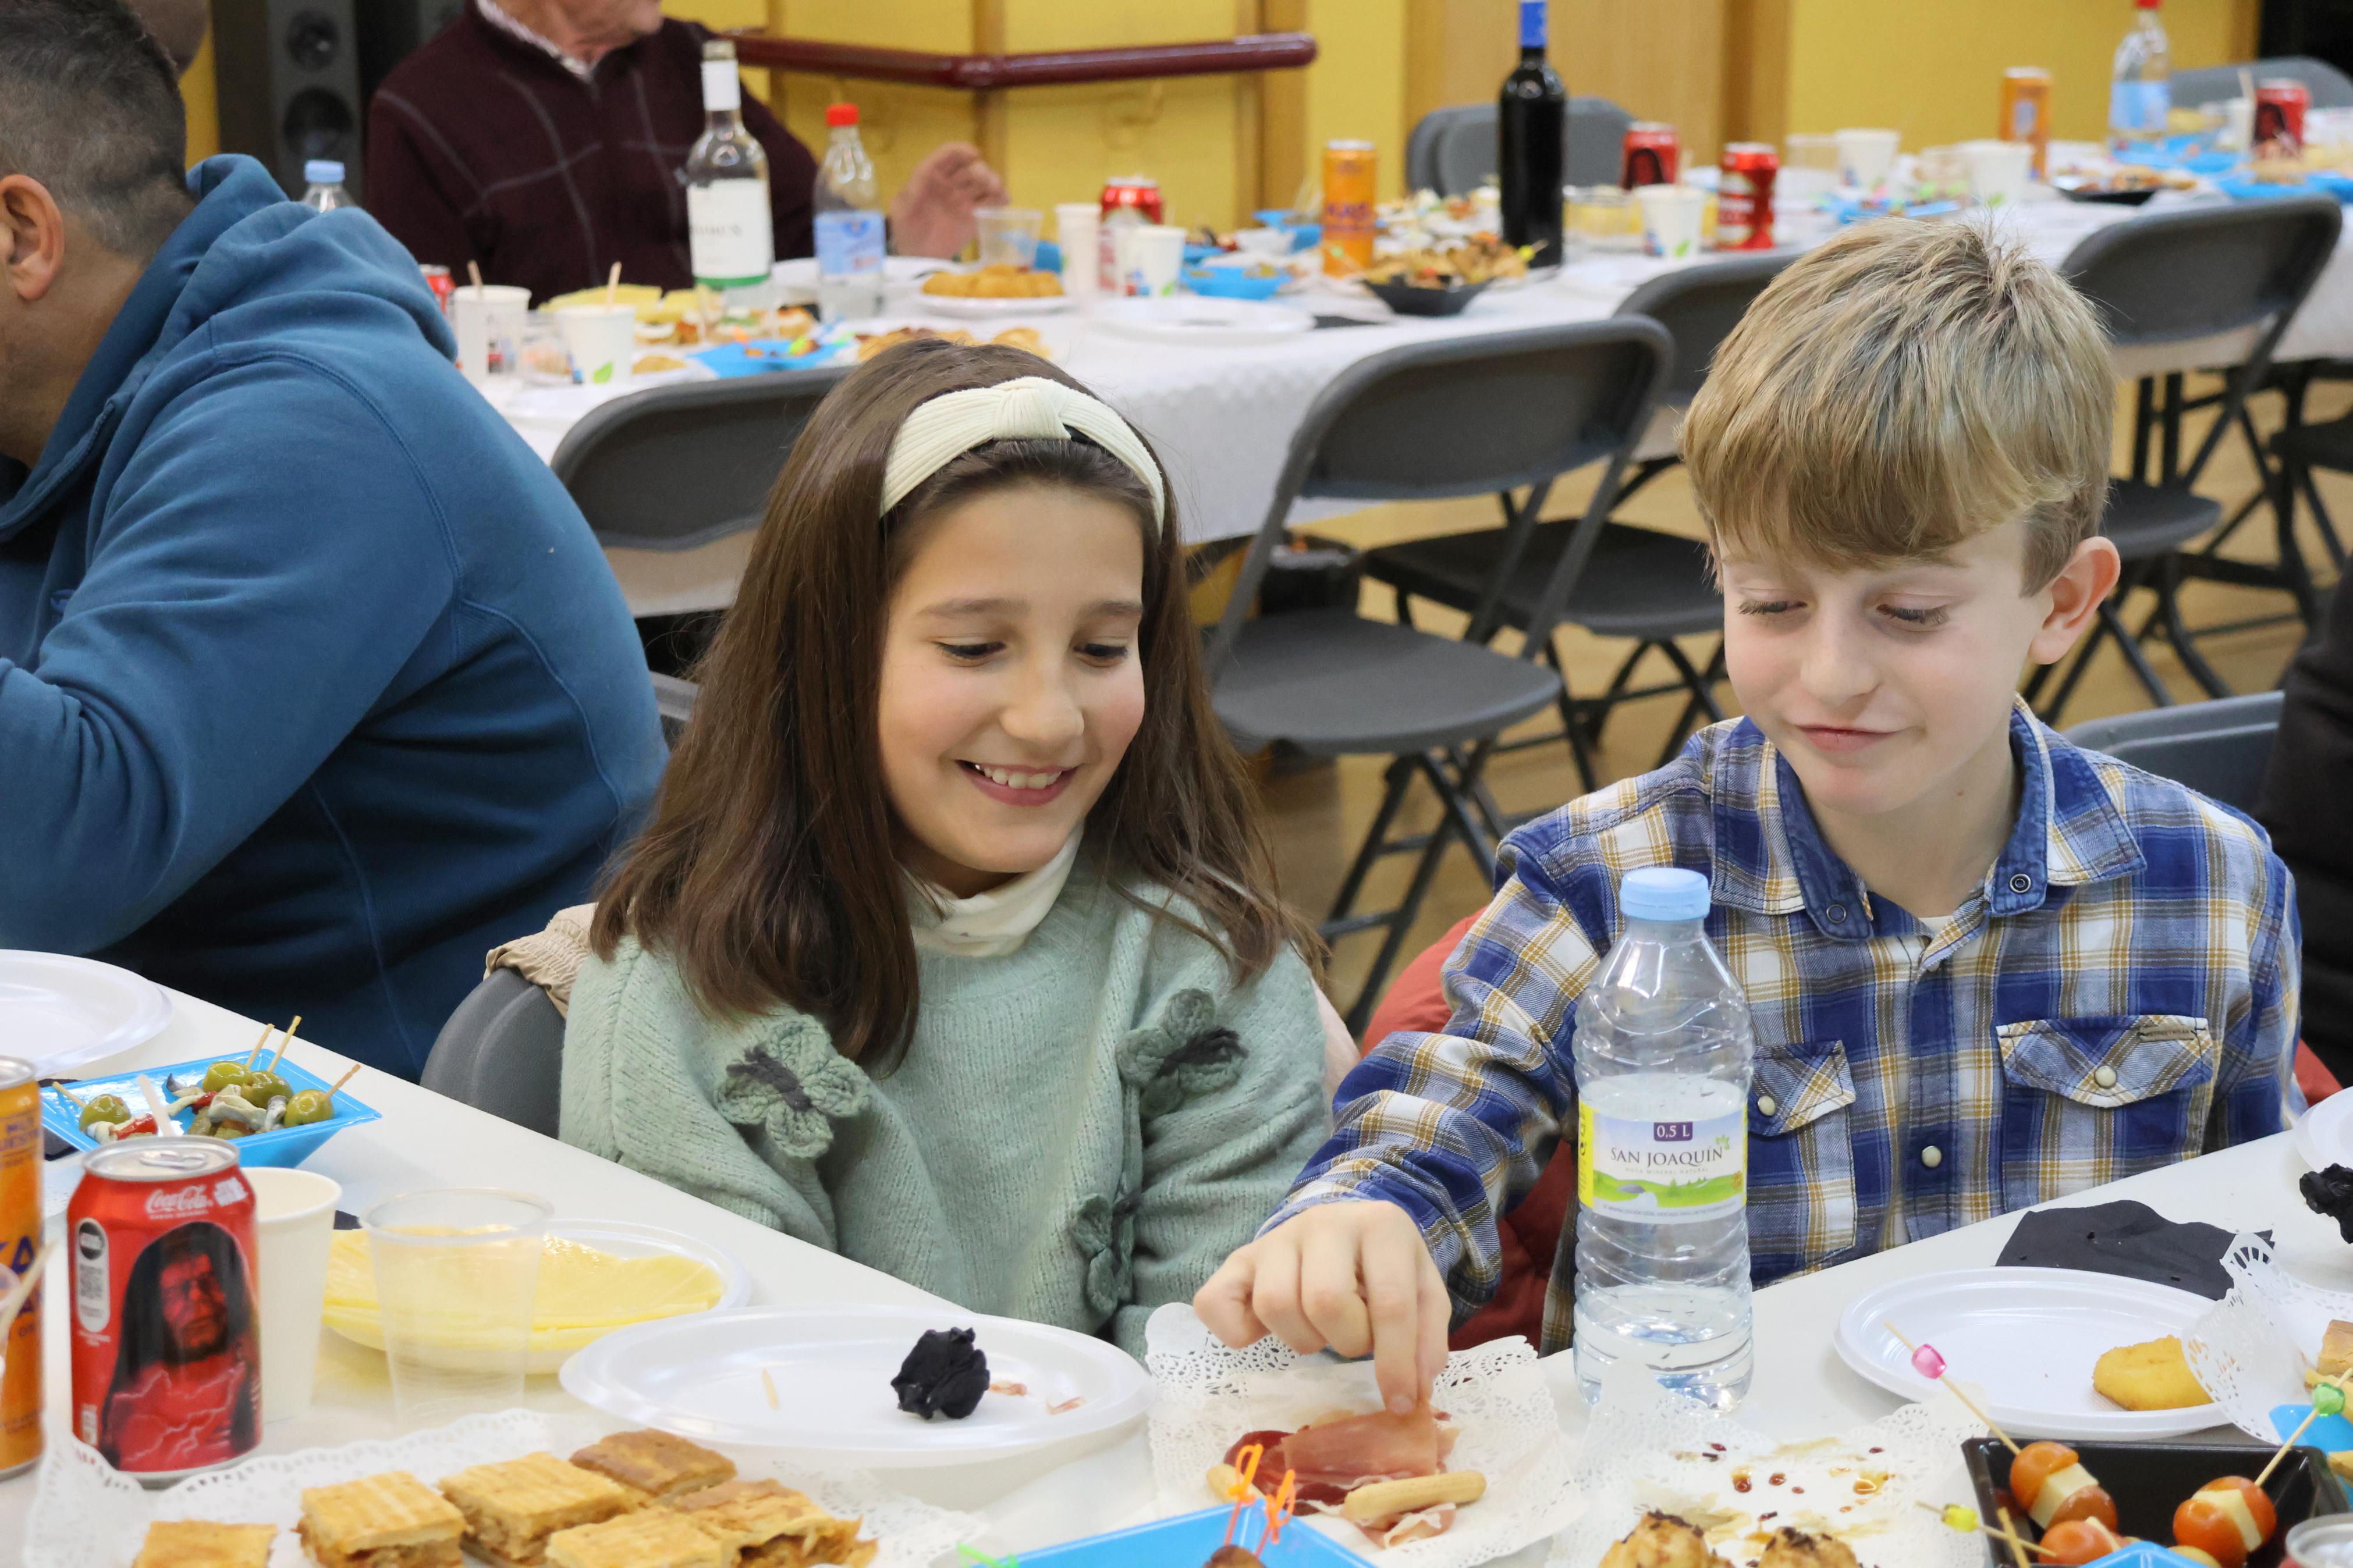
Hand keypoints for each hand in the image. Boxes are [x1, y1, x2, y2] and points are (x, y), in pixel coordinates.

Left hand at [888, 142, 1007, 257]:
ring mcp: (964, 198)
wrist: (918, 258)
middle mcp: (950, 183)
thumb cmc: (907, 231)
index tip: (974, 154)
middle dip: (980, 170)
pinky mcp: (975, 214)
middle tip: (988, 182)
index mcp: (931, 176)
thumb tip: (926, 172)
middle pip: (968, 168)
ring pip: (981, 183)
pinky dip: (999, 198)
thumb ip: (912, 192)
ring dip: (992, 181)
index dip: (959, 151)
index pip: (946, 157)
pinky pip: (989, 202)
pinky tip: (1005, 199)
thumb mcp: (902, 211)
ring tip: (997, 190)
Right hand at [1194, 1200, 1450, 1414]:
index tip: (1400, 1403)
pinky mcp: (1238, 1259)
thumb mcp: (1422, 1288)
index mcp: (1380, 1225)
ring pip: (1275, 1304)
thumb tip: (1415, 1390)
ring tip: (1319, 1330)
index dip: (1396, 1363)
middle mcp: (1324, 1222)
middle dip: (1346, 1340)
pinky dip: (1235, 1331)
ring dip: (1302, 1338)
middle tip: (1353, 1337)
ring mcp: (1275, 1238)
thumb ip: (1427, 1336)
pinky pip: (1215, 1302)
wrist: (1343, 1225)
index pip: (1390, 1303)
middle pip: (1325, 1302)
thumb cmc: (1384, 1265)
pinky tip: (1260, 1333)